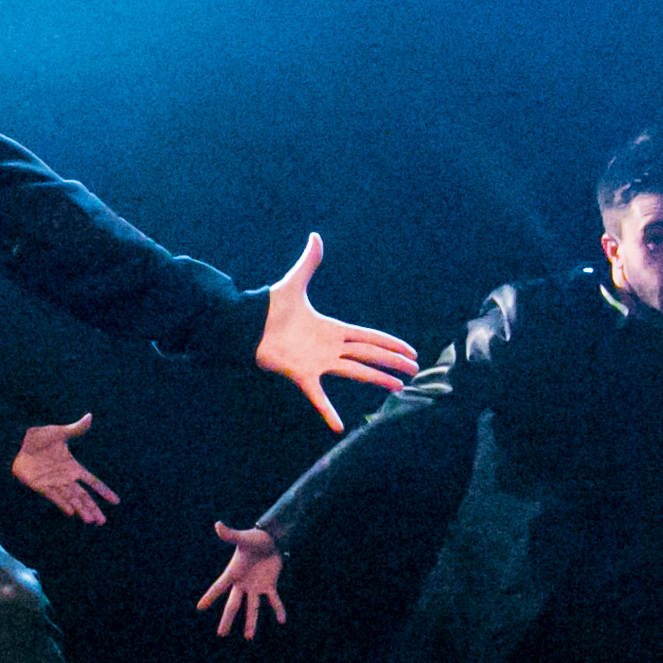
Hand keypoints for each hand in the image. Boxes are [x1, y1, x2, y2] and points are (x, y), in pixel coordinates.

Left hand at [9, 416, 118, 524]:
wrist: (18, 442)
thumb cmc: (40, 437)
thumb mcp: (59, 433)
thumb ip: (75, 429)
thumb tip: (90, 416)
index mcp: (73, 467)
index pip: (92, 482)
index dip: (104, 491)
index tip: (116, 501)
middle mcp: (66, 478)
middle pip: (83, 496)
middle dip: (93, 508)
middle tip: (103, 522)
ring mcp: (54, 484)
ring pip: (71, 500)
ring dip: (81, 510)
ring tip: (91, 521)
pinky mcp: (41, 486)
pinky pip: (55, 497)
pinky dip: (64, 504)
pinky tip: (72, 513)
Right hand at [198, 521, 287, 638]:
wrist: (271, 539)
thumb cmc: (255, 538)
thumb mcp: (243, 538)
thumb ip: (230, 534)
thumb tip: (217, 525)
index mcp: (233, 573)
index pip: (219, 587)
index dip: (210, 597)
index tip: (199, 608)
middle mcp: (242, 583)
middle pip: (233, 604)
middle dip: (227, 619)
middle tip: (221, 634)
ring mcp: (256, 586)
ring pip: (253, 607)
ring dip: (251, 622)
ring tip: (249, 638)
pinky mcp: (269, 585)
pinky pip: (273, 600)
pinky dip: (278, 609)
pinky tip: (282, 620)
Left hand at [252, 234, 419, 433]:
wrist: (248, 325)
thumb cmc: (270, 306)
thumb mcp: (294, 282)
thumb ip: (308, 262)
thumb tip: (316, 236)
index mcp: (333, 328)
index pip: (369, 336)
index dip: (390, 343)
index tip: (410, 351)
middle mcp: (330, 347)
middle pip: (368, 355)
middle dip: (392, 362)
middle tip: (414, 371)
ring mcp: (318, 362)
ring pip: (354, 372)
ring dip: (376, 380)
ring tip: (397, 388)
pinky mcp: (302, 374)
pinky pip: (318, 396)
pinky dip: (327, 411)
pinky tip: (338, 426)